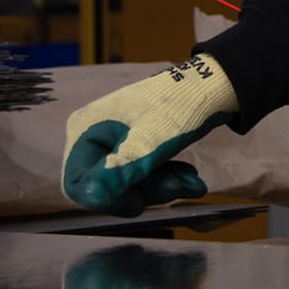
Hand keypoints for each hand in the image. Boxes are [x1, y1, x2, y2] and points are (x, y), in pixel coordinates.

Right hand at [60, 54, 241, 216]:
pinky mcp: (133, 147)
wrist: (211, 84)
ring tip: (193, 183)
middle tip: (181, 188)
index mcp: (85, 130)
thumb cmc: (178, 106)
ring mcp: (113, 142)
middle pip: (107, 185)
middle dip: (146, 192)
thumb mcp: (151, 141)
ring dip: (162, 188)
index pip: (77, 184)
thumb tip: (90, 197)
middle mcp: (93, 136)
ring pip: (129, 183)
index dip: (107, 200)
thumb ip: (120, 169)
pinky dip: (165, 179)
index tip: (140, 203)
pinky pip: (142, 174)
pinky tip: (190, 178)